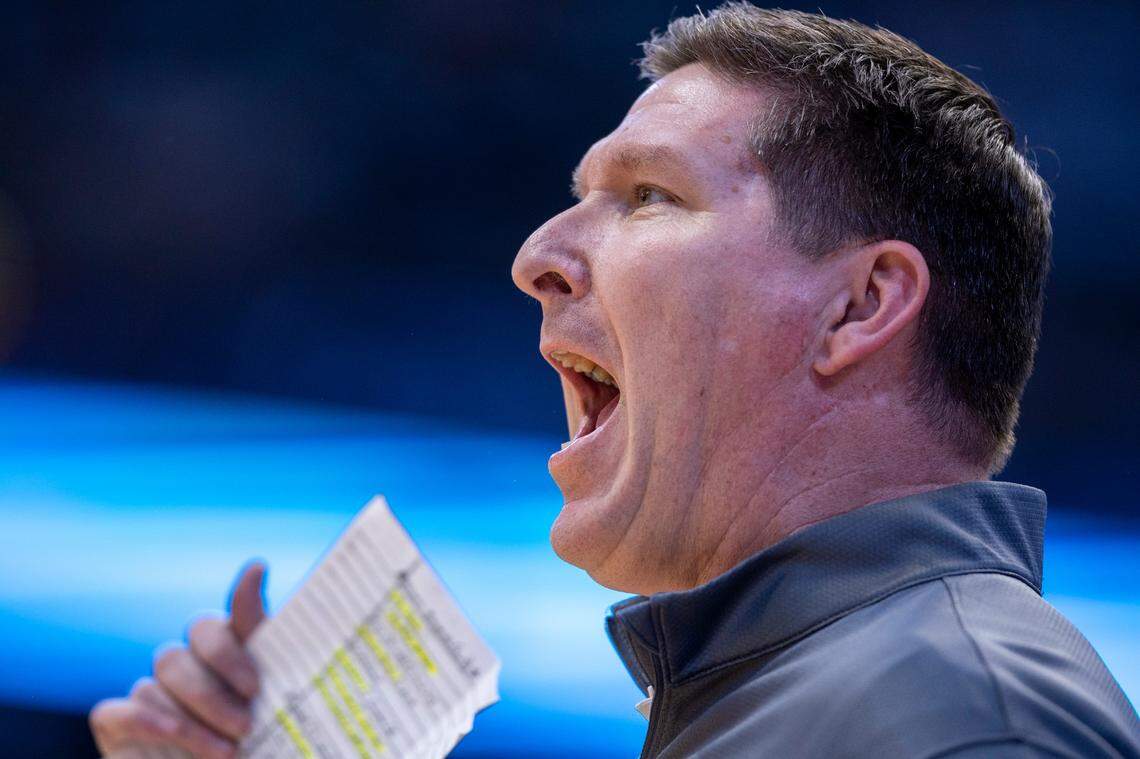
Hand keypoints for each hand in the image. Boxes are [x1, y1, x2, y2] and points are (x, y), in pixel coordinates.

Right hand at [90, 561, 268, 757]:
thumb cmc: (259, 751)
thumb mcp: (276, 703)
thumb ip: (266, 645)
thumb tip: (255, 564)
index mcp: (224, 658)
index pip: (218, 625)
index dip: (234, 637)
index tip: (256, 678)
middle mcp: (184, 668)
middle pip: (187, 648)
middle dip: (219, 686)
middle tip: (248, 723)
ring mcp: (149, 693)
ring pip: (161, 677)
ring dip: (196, 715)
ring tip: (230, 752)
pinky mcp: (116, 724)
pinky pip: (123, 708)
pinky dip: (151, 721)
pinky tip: (176, 740)